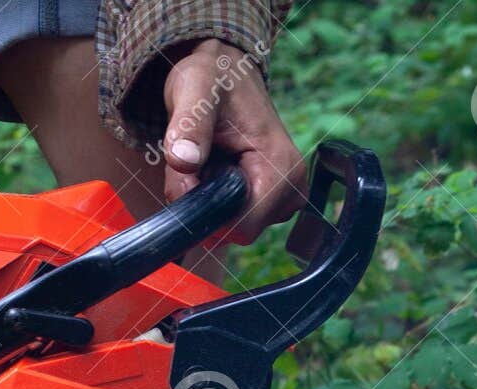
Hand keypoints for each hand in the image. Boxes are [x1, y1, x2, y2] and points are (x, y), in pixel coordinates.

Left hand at [160, 39, 305, 244]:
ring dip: (213, 201)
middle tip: (193, 166)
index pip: (244, 227)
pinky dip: (222, 199)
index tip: (187, 183)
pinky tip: (220, 168)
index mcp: (281, 168)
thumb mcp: (194, 92)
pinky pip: (243, 217)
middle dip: (208, 206)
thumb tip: (182, 162)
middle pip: (240, 229)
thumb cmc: (213, 78)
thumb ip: (189, 128)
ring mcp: (289, 195)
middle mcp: (293, 187)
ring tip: (208, 161)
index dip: (208, 214)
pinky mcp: (278, 198)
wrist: (229, 70)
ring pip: (239, 225)